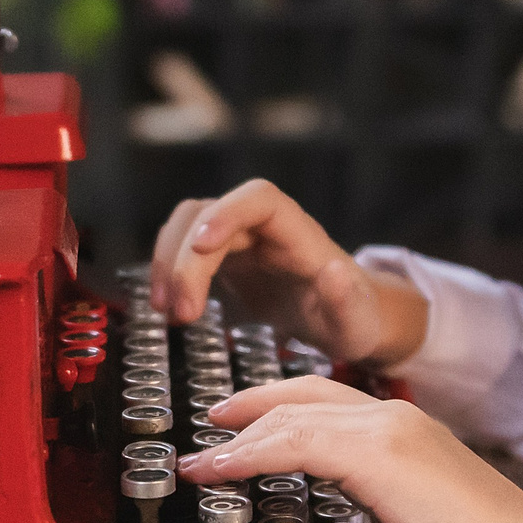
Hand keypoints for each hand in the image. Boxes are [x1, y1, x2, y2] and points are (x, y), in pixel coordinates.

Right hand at [149, 180, 428, 366]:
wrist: (343, 320)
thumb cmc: (354, 320)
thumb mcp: (357, 323)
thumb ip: (347, 301)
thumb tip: (333, 272)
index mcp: (300, 234)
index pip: (259, 199)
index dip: (226, 213)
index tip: (201, 246)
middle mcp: (265, 226)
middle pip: (210, 215)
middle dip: (186, 261)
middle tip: (182, 315)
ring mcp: (241, 237)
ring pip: (188, 225)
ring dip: (167, 262)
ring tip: (166, 311)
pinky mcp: (225, 255)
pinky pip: (184, 248)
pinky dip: (168, 272)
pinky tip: (165, 306)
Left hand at [179, 377, 522, 522]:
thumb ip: (400, 515)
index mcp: (414, 431)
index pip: (335, 403)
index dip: (285, 407)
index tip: (248, 425)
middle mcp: (399, 418)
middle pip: (306, 395)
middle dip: (253, 404)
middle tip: (213, 424)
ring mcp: (390, 432)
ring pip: (293, 417)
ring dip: (238, 439)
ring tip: (200, 460)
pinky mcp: (380, 457)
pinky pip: (295, 443)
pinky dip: (247, 455)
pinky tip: (218, 470)